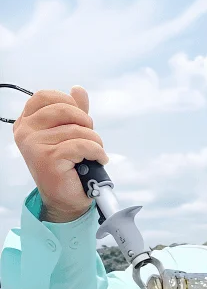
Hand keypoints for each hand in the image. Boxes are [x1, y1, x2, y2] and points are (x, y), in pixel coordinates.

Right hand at [13, 86, 107, 222]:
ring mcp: (35, 145)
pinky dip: (97, 152)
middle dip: (85, 121)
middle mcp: (26, 132)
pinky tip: (99, 159)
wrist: (65, 198)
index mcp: (26, 123)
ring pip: (76, 129)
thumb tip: (78, 89)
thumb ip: (73, 111)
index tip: (80, 119)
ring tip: (95, 153)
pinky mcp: (49, 158)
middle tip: (92, 137)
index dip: (68, 102)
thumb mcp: (69, 134)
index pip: (45, 96)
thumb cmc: (67, 166)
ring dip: (95, 141)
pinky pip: (82, 145)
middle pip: (63, 109)